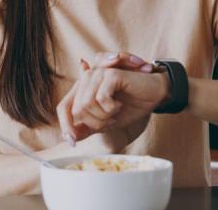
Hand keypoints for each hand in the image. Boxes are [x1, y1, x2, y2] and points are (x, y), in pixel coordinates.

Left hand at [56, 52, 170, 145]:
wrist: (154, 95)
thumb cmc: (131, 106)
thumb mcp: (106, 121)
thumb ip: (87, 127)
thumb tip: (69, 139)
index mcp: (82, 89)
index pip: (62, 108)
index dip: (66, 126)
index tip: (73, 143)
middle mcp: (86, 79)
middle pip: (76, 110)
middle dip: (95, 123)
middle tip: (111, 120)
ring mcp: (98, 74)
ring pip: (87, 104)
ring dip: (104, 116)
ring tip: (116, 111)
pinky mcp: (110, 74)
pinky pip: (101, 98)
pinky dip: (111, 108)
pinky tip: (120, 105)